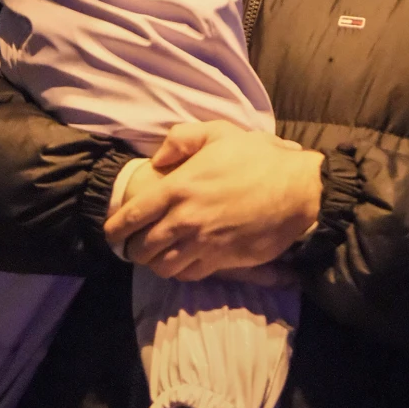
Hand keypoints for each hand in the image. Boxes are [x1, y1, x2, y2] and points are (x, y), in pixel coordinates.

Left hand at [103, 122, 322, 279]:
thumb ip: (181, 139)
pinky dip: (181, 272)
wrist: (297, 190)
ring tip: (158, 257)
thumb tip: (158, 159)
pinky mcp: (223, 260)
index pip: (132, 217)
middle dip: (134, 249)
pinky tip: (184, 262)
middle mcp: (185, 220)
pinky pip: (190, 274)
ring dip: (156, 263)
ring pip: (164, 266)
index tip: (111, 233)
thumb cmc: (258, 158)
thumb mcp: (219, 133)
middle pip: (143, 248)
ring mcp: (203, 244)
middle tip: (135, 245)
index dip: (115, 228)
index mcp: (178, 188)